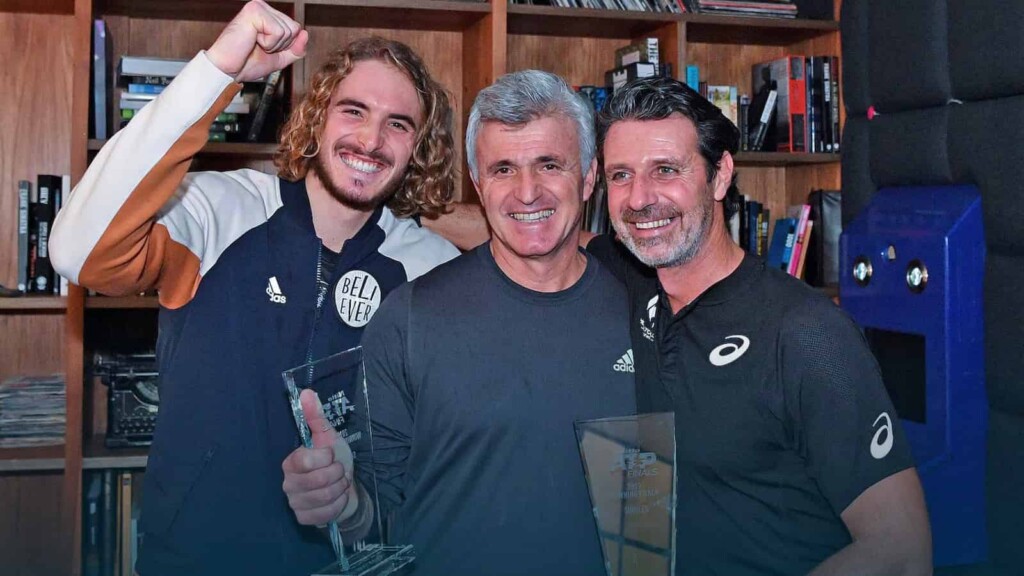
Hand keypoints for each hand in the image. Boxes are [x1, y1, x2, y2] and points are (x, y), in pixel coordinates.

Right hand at [206, 0, 307, 82]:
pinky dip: (268, 43)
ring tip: (254, 44)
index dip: (285, 46)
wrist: (228, 71)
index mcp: (268, 15)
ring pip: (288, 30)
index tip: (264, 49)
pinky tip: (252, 40)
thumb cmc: (247, 63)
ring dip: (273, 45)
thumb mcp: (279, 58)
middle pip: (294, 29)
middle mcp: (263, 7)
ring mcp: (258, 7)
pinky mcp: (254, 11)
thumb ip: (295, 49)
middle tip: (258, 47)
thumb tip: (305, 33)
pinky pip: (278, 32)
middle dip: (280, 46)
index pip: (296, 29)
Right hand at [282, 389, 359, 525]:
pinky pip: (326, 513)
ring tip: (340, 483)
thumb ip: (315, 416)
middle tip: (339, 471)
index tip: (331, 456)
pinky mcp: (304, 519)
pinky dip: (338, 504)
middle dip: (337, 474)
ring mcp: (295, 503)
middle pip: (317, 481)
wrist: (343, 487)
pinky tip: (338, 497)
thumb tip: (306, 392)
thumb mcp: (327, 437)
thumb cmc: (333, 460)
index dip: (324, 458)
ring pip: (324, 497)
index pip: (305, 460)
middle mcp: (288, 483)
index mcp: (291, 462)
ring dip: (340, 488)